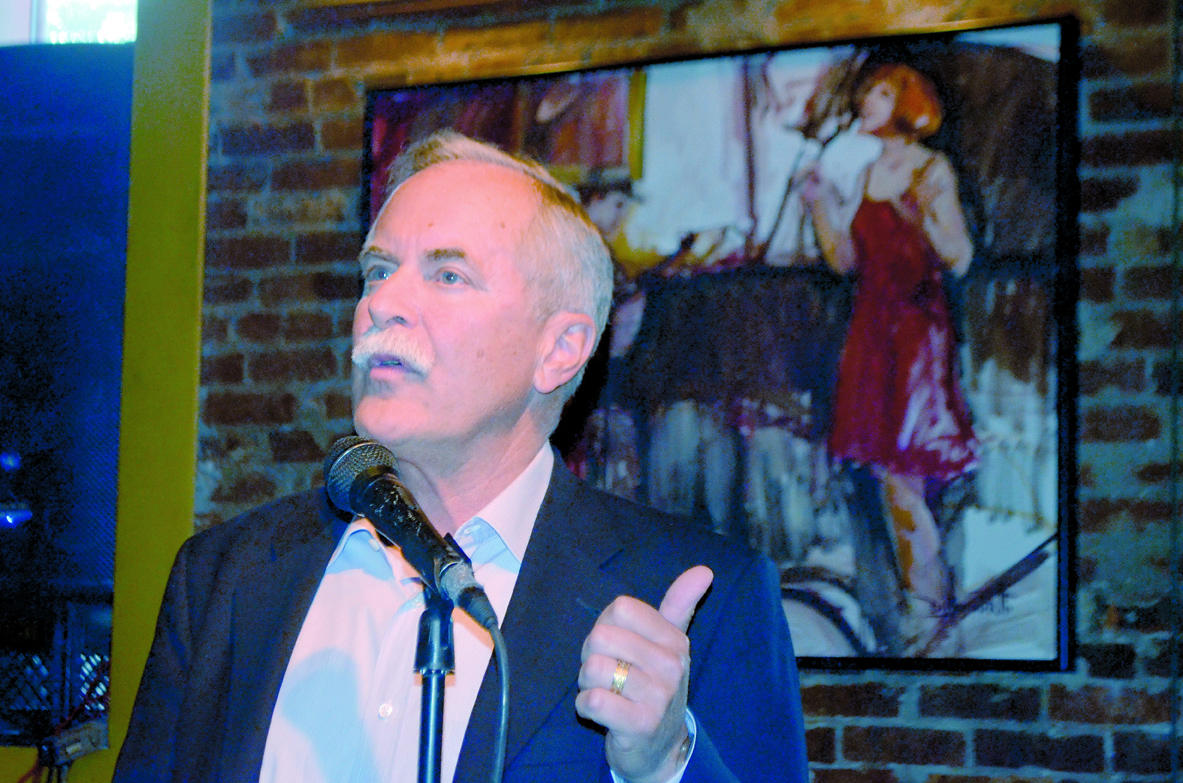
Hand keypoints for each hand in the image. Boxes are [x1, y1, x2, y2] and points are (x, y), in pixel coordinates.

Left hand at [575, 566, 714, 782]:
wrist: (661, 748)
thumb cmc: (654, 687)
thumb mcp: (669, 645)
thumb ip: (680, 604)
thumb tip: (705, 569)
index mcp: (674, 640)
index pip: (619, 608)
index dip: (605, 626)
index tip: (617, 647)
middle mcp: (671, 665)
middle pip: (601, 636)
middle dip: (591, 657)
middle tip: (609, 675)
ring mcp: (658, 696)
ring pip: (592, 668)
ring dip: (587, 684)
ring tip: (607, 693)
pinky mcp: (640, 724)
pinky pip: (593, 700)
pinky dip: (585, 706)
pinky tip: (601, 712)